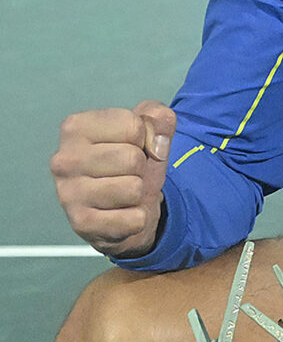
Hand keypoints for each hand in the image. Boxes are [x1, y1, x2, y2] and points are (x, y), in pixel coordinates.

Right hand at [51, 101, 175, 257]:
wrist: (121, 208)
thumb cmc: (130, 164)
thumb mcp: (148, 131)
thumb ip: (159, 117)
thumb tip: (158, 140)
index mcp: (75, 128)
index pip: (133, 126)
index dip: (144, 138)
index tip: (132, 146)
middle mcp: (64, 160)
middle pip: (132, 158)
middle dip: (141, 167)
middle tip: (128, 173)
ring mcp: (69, 194)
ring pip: (133, 188)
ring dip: (139, 192)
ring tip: (124, 191)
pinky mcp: (82, 224)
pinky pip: (134, 219)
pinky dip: (137, 218)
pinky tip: (121, 212)